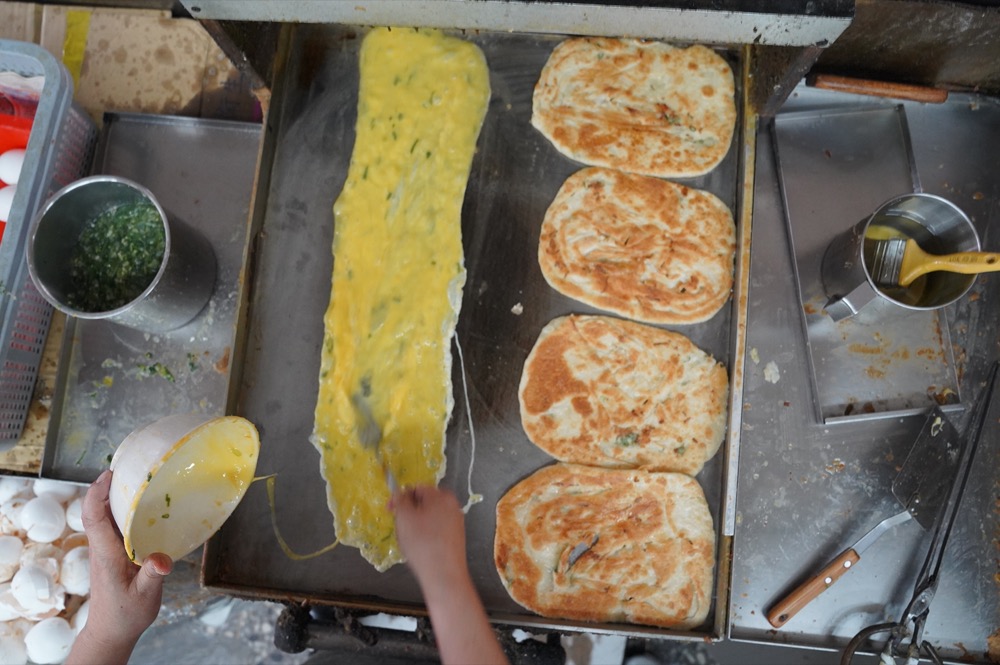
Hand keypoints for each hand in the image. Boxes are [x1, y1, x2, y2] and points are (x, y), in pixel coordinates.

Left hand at [67, 470, 171, 664]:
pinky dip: (125, 510)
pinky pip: (116, 525)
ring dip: (116, 496)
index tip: (109, 475)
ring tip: (138, 479)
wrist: (111, 631)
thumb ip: (152, 575)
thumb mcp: (144, 596)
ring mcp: (108, 550)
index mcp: (106, 554)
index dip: (96, 494)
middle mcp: (103, 547)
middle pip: (97, 510)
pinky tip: (145, 505)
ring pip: (106, 516)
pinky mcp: (115, 553)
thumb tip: (162, 559)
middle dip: (108, 486)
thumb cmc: (125, 615)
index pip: (93, 517)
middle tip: (129, 466)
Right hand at [390, 485, 467, 587]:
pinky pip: (436, 529)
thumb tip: (400, 493)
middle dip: (409, 512)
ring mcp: (456, 522)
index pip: (416, 488)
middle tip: (399, 525)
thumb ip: (400, 500)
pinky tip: (420, 548)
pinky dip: (426, 534)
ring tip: (409, 539)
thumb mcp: (404, 517)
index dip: (400, 497)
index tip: (389, 509)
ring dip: (416, 524)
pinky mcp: (455, 538)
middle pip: (423, 502)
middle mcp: (452, 506)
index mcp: (442, 496)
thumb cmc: (422, 544)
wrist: (443, 574)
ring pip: (429, 517)